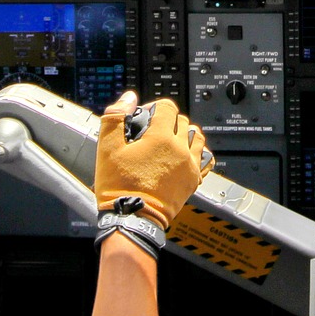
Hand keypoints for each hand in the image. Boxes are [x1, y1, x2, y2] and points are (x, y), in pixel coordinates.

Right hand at [94, 92, 211, 229]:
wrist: (132, 217)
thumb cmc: (119, 185)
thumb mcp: (108, 147)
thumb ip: (116, 116)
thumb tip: (129, 97)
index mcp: (161, 137)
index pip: (167, 107)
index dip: (154, 107)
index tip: (145, 116)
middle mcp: (180, 149)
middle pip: (182, 121)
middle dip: (168, 120)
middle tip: (153, 130)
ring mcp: (189, 165)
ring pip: (197, 137)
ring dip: (186, 134)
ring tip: (172, 140)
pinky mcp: (194, 180)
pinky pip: (206, 160)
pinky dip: (199, 153)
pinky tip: (187, 155)